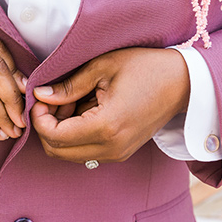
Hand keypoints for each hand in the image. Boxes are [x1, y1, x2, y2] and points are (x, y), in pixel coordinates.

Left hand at [30, 47, 189, 163]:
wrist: (183, 83)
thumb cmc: (145, 68)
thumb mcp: (103, 67)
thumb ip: (69, 85)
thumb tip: (40, 95)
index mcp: (106, 126)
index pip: (54, 137)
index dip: (38, 118)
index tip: (40, 98)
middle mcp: (111, 148)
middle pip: (57, 152)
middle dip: (45, 127)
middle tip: (50, 100)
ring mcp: (117, 154)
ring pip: (69, 154)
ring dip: (60, 132)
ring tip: (69, 102)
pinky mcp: (121, 152)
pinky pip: (85, 152)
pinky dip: (74, 135)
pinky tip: (81, 110)